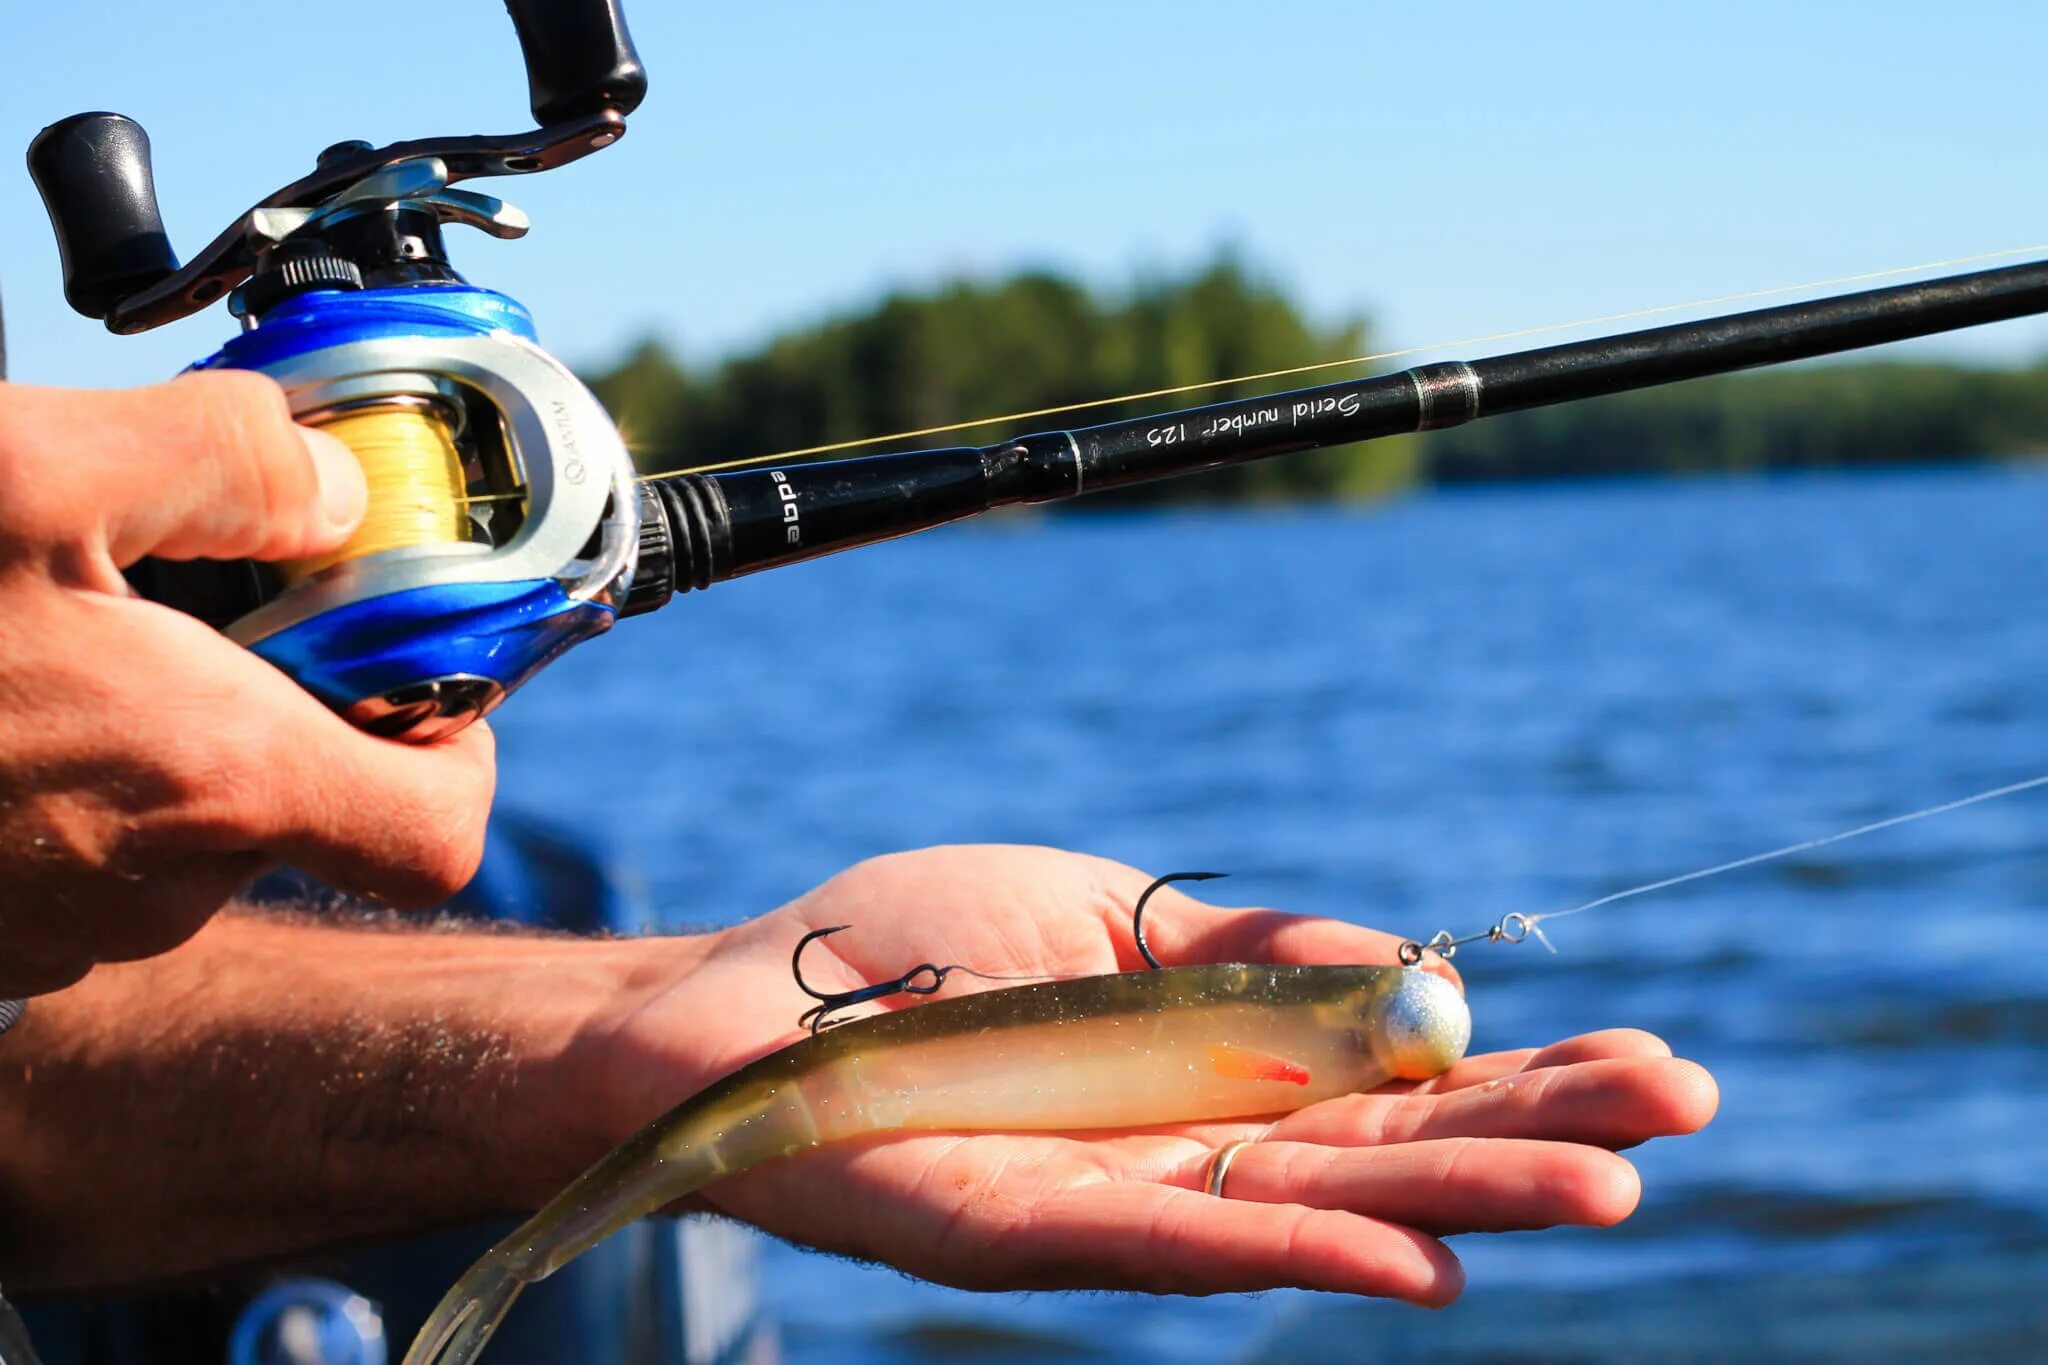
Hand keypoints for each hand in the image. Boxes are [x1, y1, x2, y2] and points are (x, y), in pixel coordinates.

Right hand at [0, 375, 493, 995]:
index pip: (438, 827)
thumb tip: (333, 481)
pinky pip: (85, 845)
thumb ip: (219, 460)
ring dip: (168, 717)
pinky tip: (1, 683)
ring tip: (69, 617)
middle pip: (311, 799)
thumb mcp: (22, 469)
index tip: (406, 647)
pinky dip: (79, 765)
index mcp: (213, 781)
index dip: (457, 740)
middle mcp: (156, 886)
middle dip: (285, 686)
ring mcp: (59, 927)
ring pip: (191, 818)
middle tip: (209, 579)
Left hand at [598, 845, 1717, 1305]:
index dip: (1514, 1071)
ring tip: (1604, 1191)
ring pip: (1317, 1207)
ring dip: (1460, 1204)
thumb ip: (1251, 948)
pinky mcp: (1031, 1239)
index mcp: (1212, 1062)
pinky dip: (1301, 1246)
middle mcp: (1186, 1143)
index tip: (1645, 1056)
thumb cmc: (909, 943)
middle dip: (1532, 1134)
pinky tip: (1416, 1259)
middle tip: (1681, 1114)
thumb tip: (1405, 961)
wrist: (742, 993)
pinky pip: (1181, 1247)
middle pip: (1387, 1150)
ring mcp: (1119, 1202)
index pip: (1394, 1079)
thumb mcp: (1111, 910)